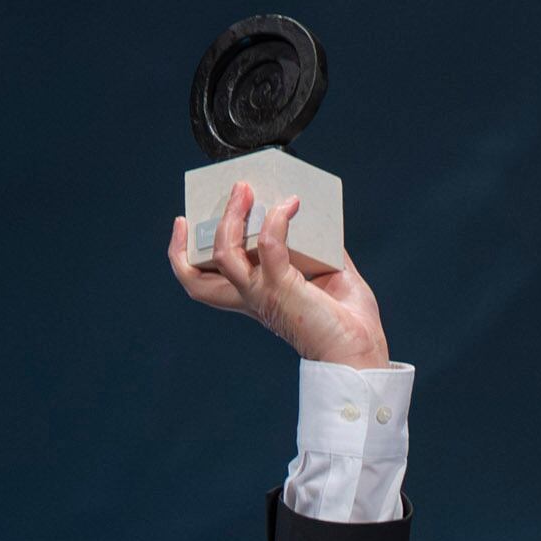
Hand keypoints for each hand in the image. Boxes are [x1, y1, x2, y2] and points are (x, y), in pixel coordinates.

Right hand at [167, 179, 389, 367]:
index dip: (182, 256)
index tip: (185, 226)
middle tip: (208, 206)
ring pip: (224, 254)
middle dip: (189, 241)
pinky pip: (269, 245)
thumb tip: (321, 222)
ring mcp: (262, 293)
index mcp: (254, 297)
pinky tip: (291, 205)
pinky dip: (276, 220)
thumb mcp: (326, 275)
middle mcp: (250, 298)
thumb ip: (317, 250)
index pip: (202, 284)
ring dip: (231, 217)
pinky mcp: (281, 287)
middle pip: (194, 279)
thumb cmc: (347, 322)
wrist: (358, 350)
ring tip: (245, 190)